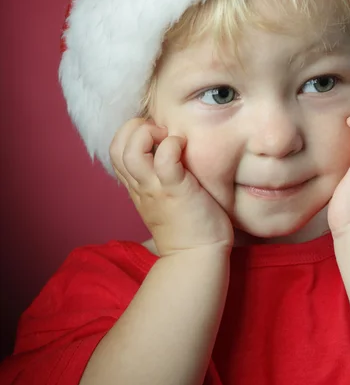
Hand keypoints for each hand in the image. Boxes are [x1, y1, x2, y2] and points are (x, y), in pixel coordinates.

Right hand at [110, 118, 233, 255]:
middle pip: (116, 147)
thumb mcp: (164, 198)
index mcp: (137, 186)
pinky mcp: (177, 190)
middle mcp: (141, 186)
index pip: (116, 152)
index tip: (155, 135)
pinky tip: (184, 148)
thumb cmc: (189, 225)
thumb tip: (168, 153)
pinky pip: (165, 160)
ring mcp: (156, 188)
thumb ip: (159, 178)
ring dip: (147, 134)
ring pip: (131, 151)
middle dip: (134, 128)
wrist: (198, 256)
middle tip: (160, 132)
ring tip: (167, 137)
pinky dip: (172, 145)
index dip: (130, 134)